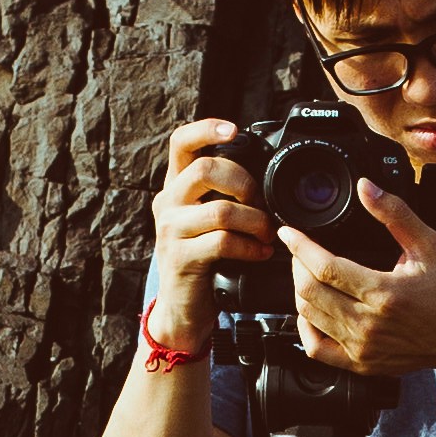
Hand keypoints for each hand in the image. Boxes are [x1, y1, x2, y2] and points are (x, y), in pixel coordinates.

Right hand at [146, 120, 268, 322]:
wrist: (182, 308)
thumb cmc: (204, 259)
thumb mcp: (208, 220)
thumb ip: (224, 195)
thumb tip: (266, 175)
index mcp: (175, 186)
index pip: (181, 142)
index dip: (206, 129)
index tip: (235, 130)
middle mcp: (167, 202)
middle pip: (204, 169)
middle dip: (243, 182)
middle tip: (261, 203)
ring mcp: (170, 230)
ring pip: (221, 210)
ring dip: (255, 221)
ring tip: (268, 234)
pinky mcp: (180, 258)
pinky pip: (223, 243)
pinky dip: (250, 248)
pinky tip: (260, 253)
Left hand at [282, 181, 435, 384]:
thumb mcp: (430, 246)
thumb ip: (395, 214)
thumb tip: (366, 188)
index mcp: (383, 292)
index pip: (324, 267)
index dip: (299, 246)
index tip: (288, 232)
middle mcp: (368, 324)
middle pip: (309, 292)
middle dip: (297, 265)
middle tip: (301, 251)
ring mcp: (362, 348)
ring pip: (308, 316)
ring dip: (300, 291)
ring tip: (307, 274)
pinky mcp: (360, 364)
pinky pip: (316, 349)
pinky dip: (305, 327)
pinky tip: (311, 311)